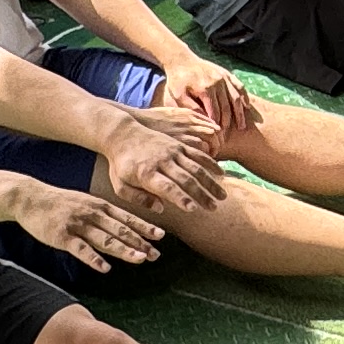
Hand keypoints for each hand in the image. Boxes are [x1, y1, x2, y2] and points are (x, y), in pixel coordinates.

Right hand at [13, 180, 162, 271]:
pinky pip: (81, 249)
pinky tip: (105, 268)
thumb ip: (104, 214)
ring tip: (139, 260)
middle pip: (120, 230)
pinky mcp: (62, 236)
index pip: (127, 218)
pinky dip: (93, 259)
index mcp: (100, 206)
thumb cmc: (61, 203)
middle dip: (140, 242)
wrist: (31, 197)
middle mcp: (92, 214)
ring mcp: (78, 225)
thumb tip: (123, 226)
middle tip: (156, 255)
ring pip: (105, 239)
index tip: (160, 236)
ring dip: (123, 250)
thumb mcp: (86, 203)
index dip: (144, 228)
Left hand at [96, 113, 225, 218]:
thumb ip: (139, 199)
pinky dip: (210, 164)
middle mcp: (162, 161)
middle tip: (213, 208)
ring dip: (210, 182)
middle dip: (201, 194)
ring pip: (195, 167)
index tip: (193, 209)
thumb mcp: (120, 186)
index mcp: (146, 173)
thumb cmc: (120, 164)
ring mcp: (172, 151)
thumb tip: (161, 208)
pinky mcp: (178, 145)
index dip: (181, 198)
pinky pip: (197, 154)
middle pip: (185, 179)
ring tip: (222, 196)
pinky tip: (221, 174)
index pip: (167, 187)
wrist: (122, 134)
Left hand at [167, 52, 254, 133]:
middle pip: (227, 107)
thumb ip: (190, 108)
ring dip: (240, 113)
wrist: (181, 60)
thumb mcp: (178, 96)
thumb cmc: (177, 81)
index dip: (217, 125)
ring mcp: (223, 77)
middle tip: (229, 135)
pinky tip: (247, 107)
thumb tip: (204, 120)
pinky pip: (239, 86)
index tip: (218, 136)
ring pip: (236, 98)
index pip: (214, 112)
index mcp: (205, 89)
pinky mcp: (226, 73)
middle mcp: (217, 82)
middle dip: (229, 122)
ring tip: (242, 126)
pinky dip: (245, 97)